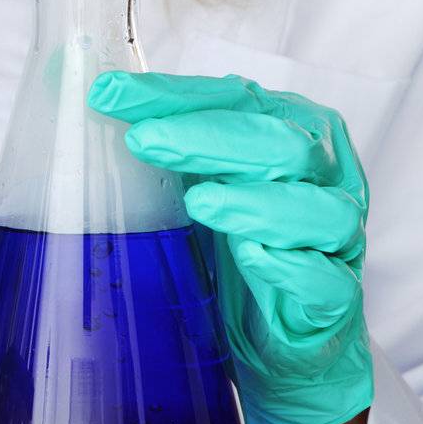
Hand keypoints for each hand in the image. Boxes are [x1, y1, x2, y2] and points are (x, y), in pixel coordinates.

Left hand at [87, 68, 372, 423]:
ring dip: (254, 202)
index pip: (234, 97)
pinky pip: (325, 281)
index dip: (172, 94)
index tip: (109, 94)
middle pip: (279, 143)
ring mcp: (336, 238)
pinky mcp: (337, 299)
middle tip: (145, 141)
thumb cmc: (239, 239)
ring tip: (198, 202)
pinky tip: (253, 255)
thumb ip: (162, 135)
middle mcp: (323, 174)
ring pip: (314, 209)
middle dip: (209, 138)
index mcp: (292, 127)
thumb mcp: (198, 177)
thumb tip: (85, 89)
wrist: (283, 334)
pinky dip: (290, 266)